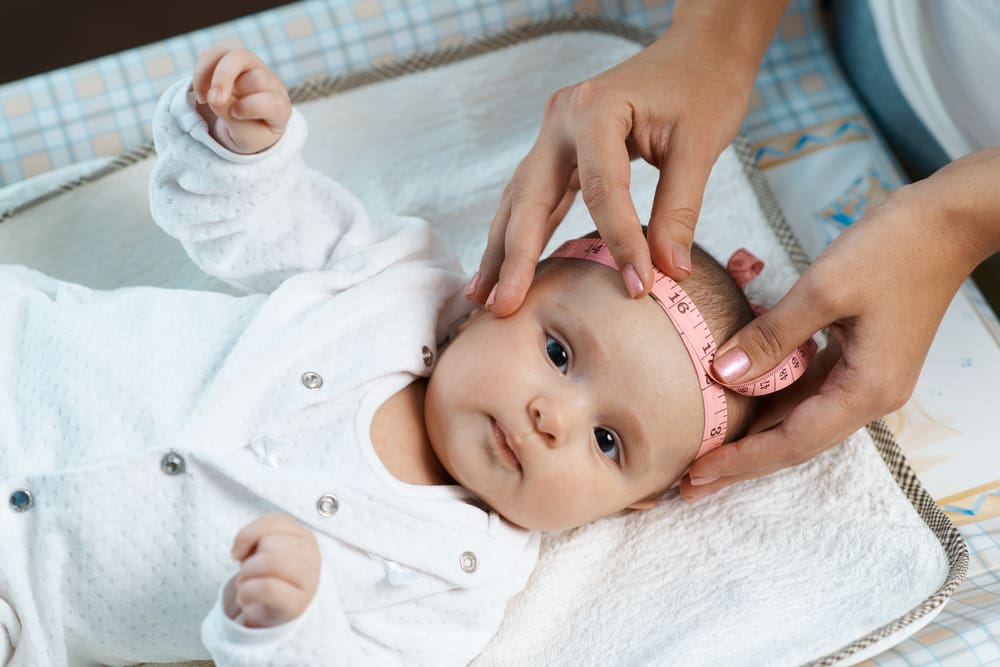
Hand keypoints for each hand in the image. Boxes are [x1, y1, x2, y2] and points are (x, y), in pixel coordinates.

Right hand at [191, 47, 291, 154]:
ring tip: (203, 99)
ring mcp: (251, 69)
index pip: (273, 102)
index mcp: (280, 107)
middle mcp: (270, 83)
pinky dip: (202, 70)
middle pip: (256, 76)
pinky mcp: (231, 61)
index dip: (252, 106)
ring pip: (236, 57)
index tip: (236, 114)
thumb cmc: (250, 133)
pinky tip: (200, 93)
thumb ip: (233, 121)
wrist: (244, 126)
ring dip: (215, 76)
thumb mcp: (245, 138)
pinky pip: (215, 54)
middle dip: (231, 85)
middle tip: (213, 100)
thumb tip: (214, 98)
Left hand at [225, 513, 321, 627]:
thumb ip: (256, 536)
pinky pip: (267, 587)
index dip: (248, 534)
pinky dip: (247, 592)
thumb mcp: (263, 548)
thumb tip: (239, 549)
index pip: (275, 522)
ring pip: (270, 562)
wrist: (271, 612)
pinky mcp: (298, 604)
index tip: (239, 551)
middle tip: (247, 574)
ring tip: (247, 585)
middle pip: (270, 543)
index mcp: (305, 538)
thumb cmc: (267, 577)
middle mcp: (312, 556)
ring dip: (246, 575)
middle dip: (248, 560)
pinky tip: (247, 598)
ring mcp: (309, 580)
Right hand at [468, 0, 788, 315]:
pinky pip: (533, 197)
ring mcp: (554, 133)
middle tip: (503, 307)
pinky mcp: (559, 149)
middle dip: (515, 257)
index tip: (638, 288)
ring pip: (520, 200)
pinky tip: (505, 269)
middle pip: (531, 197)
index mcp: (597, 109)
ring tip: (483, 298)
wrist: (698, 50)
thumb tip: (670, 273)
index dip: (619, 242)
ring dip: (502, 250)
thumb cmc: (704, 87)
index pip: (602, 190)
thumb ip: (680, 211)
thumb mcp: (700, 146)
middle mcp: (562, 119)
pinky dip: (520, 233)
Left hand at [683, 148, 999, 500]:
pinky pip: (806, 389)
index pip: (792, 442)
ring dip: (753, 433)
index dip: (741, 462)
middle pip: (793, 440)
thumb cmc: (893, 249)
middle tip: (689, 483)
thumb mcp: (822, 290)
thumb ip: (770, 336)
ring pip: (798, 416)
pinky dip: (770, 397)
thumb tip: (720, 374)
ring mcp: (865, 378)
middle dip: (741, 461)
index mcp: (865, 390)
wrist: (947, 222)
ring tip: (705, 449)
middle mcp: (868, 396)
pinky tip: (736, 398)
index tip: (696, 476)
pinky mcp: (859, 358)